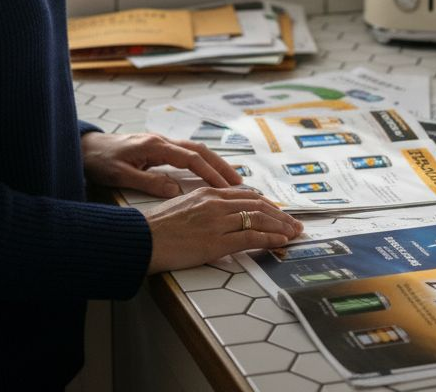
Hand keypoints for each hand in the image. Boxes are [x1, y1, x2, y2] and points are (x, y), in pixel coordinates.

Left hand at [81, 131, 241, 197]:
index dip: (211, 173)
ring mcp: (161, 143)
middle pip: (201, 150)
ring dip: (215, 164)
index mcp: (155, 146)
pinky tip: (211, 175)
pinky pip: (188, 154)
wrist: (84, 147)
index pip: (192, 158)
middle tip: (241, 184)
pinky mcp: (159, 149)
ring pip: (197, 150)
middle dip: (222, 166)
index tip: (228, 188)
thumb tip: (176, 190)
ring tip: (233, 181)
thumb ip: (148, 182)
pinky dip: (203, 163)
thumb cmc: (99, 161)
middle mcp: (162, 141)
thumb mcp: (120, 175)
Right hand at [144, 187, 303, 272]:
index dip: (266, 204)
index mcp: (207, 194)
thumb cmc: (156, 229)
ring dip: (281, 226)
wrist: (140, 240)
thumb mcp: (182, 208)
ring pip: (259, 219)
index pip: (245, 196)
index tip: (277, 212)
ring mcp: (217, 222)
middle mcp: (215, 203)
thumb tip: (219, 218)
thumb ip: (203, 209)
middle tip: (294, 222)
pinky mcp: (217, 241)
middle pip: (257, 205)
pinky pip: (251, 238)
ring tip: (294, 232)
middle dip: (279, 214)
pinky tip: (281, 240)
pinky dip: (270, 238)